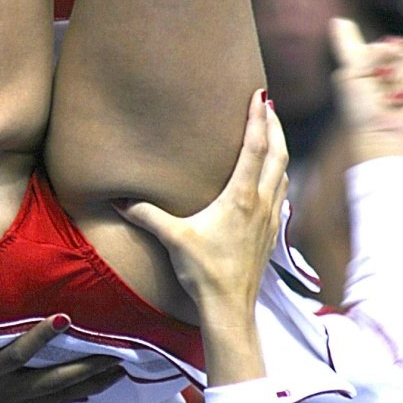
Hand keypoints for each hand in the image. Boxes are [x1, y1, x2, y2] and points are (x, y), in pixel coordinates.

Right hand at [0, 315, 121, 402]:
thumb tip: (7, 305)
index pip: (18, 352)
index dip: (40, 336)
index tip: (64, 317)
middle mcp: (6, 393)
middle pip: (53, 379)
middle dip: (87, 367)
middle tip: (116, 353)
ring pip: (60, 395)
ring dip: (90, 382)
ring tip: (118, 369)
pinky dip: (73, 398)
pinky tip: (95, 390)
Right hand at [114, 91, 286, 384]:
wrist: (231, 307)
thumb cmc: (205, 272)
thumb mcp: (173, 239)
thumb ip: (147, 215)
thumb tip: (119, 202)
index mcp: (241, 197)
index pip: (255, 147)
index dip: (258, 118)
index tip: (260, 95)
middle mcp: (262, 202)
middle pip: (278, 153)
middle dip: (275, 125)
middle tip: (267, 105)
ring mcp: (271, 218)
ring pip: (284, 172)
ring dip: (280, 148)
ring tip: (271, 133)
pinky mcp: (272, 233)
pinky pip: (282, 192)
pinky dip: (279, 173)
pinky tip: (271, 176)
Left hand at [330, 17, 402, 160]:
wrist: (384, 135)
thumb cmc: (361, 111)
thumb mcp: (350, 75)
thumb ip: (347, 47)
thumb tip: (338, 19)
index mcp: (372, 71)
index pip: (377, 45)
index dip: (373, 45)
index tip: (358, 42)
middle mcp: (394, 75)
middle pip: (398, 44)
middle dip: (387, 56)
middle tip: (380, 76)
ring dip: (399, 76)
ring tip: (393, 98)